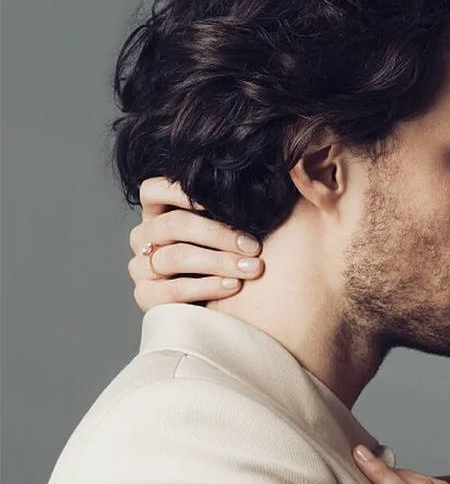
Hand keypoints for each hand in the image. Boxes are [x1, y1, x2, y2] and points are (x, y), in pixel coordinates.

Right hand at [127, 178, 264, 310]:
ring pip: (175, 257)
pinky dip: (207, 287)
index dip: (180, 190)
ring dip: (220, 261)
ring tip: (252, 268)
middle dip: (219, 235)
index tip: (221, 199)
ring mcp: (141, 267)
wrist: (221, 306)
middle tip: (255, 246)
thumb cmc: (230, 257)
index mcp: (158, 213)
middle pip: (174, 225)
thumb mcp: (230, 228)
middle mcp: (144, 237)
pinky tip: (234, 285)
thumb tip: (275, 177)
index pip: (152, 189)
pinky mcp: (146, 297)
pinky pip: (173, 290)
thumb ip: (235, 206)